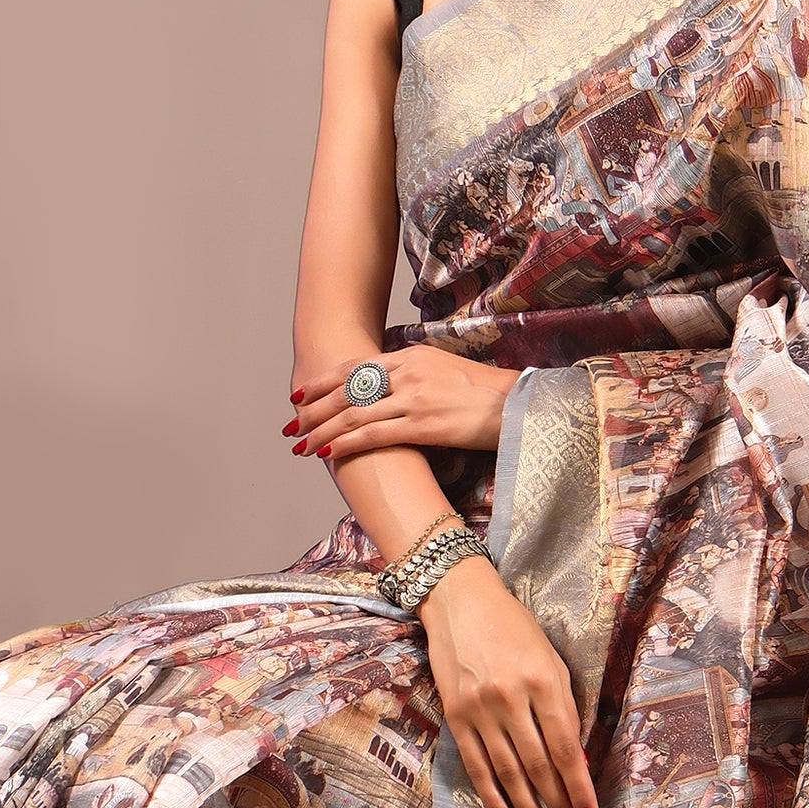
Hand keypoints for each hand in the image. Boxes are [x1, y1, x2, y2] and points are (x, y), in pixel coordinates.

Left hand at [286, 347, 521, 463]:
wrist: (517, 404)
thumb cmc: (487, 393)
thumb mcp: (446, 371)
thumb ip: (415, 376)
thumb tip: (391, 391)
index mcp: (413, 356)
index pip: (356, 367)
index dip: (324, 382)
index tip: (301, 393)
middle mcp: (408, 372)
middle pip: (348, 390)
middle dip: (313, 408)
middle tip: (291, 423)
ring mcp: (414, 398)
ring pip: (353, 413)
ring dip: (321, 428)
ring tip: (300, 443)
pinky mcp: (422, 424)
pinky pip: (372, 434)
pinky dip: (344, 443)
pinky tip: (326, 451)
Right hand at [416, 553, 596, 807]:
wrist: (459, 601)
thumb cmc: (514, 628)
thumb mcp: (550, 659)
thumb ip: (562, 707)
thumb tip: (573, 760)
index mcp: (542, 680)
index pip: (565, 747)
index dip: (579, 786)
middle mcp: (510, 697)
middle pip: (539, 766)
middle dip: (559, 806)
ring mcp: (479, 709)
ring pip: (508, 772)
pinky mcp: (455, 715)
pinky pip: (476, 766)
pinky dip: (492, 796)